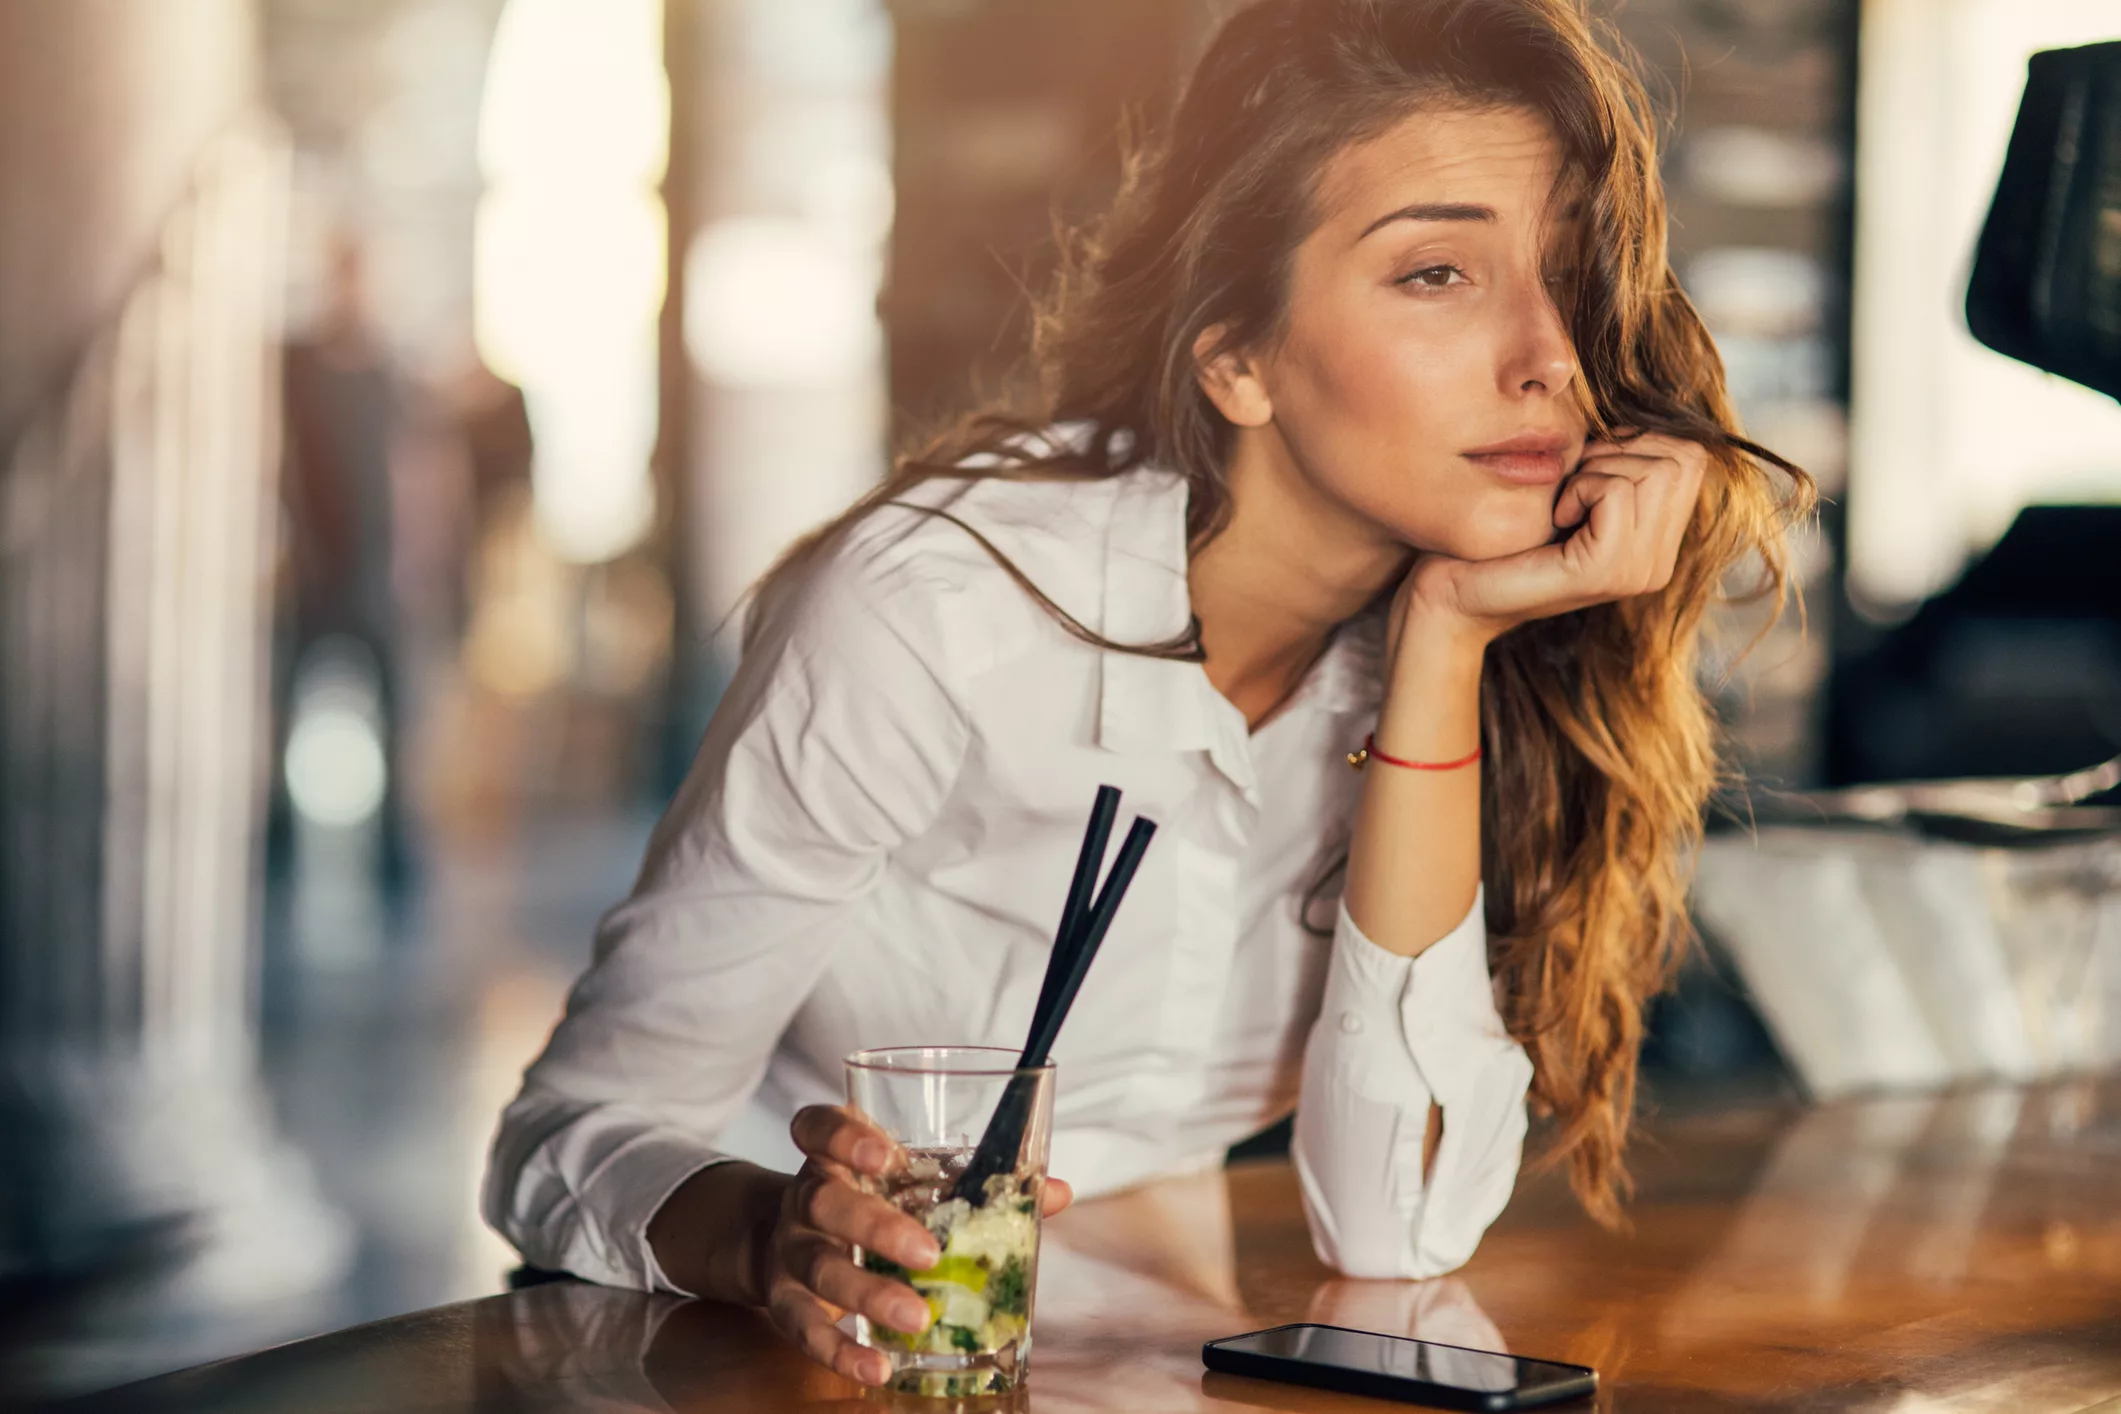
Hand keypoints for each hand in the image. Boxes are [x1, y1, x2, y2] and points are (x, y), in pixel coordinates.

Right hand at [759, 1105, 1074, 1386]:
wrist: (790, 1238)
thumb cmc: (871, 1199)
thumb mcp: (912, 1180)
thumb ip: (975, 1181)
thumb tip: (1056, 1191)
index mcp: (835, 1154)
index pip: (821, 1128)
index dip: (846, 1137)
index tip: (884, 1153)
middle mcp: (806, 1196)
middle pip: (825, 1201)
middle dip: (876, 1227)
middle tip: (928, 1252)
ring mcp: (791, 1250)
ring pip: (819, 1268)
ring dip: (868, 1293)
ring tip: (918, 1316)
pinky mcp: (785, 1302)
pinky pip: (805, 1329)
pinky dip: (840, 1351)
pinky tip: (878, 1365)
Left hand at [1402, 431, 1707, 645]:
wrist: (1455, 591)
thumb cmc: (1503, 531)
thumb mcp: (1572, 486)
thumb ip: (1620, 458)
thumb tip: (1649, 400)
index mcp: (1659, 544)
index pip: (1693, 456)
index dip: (1638, 441)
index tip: (1587, 467)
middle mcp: (1659, 564)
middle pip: (1684, 458)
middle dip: (1623, 451)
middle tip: (1574, 483)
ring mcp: (1639, 572)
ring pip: (1656, 471)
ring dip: (1600, 468)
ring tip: (1566, 501)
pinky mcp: (1605, 572)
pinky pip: (1618, 490)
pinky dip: (1582, 487)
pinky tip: (1557, 515)